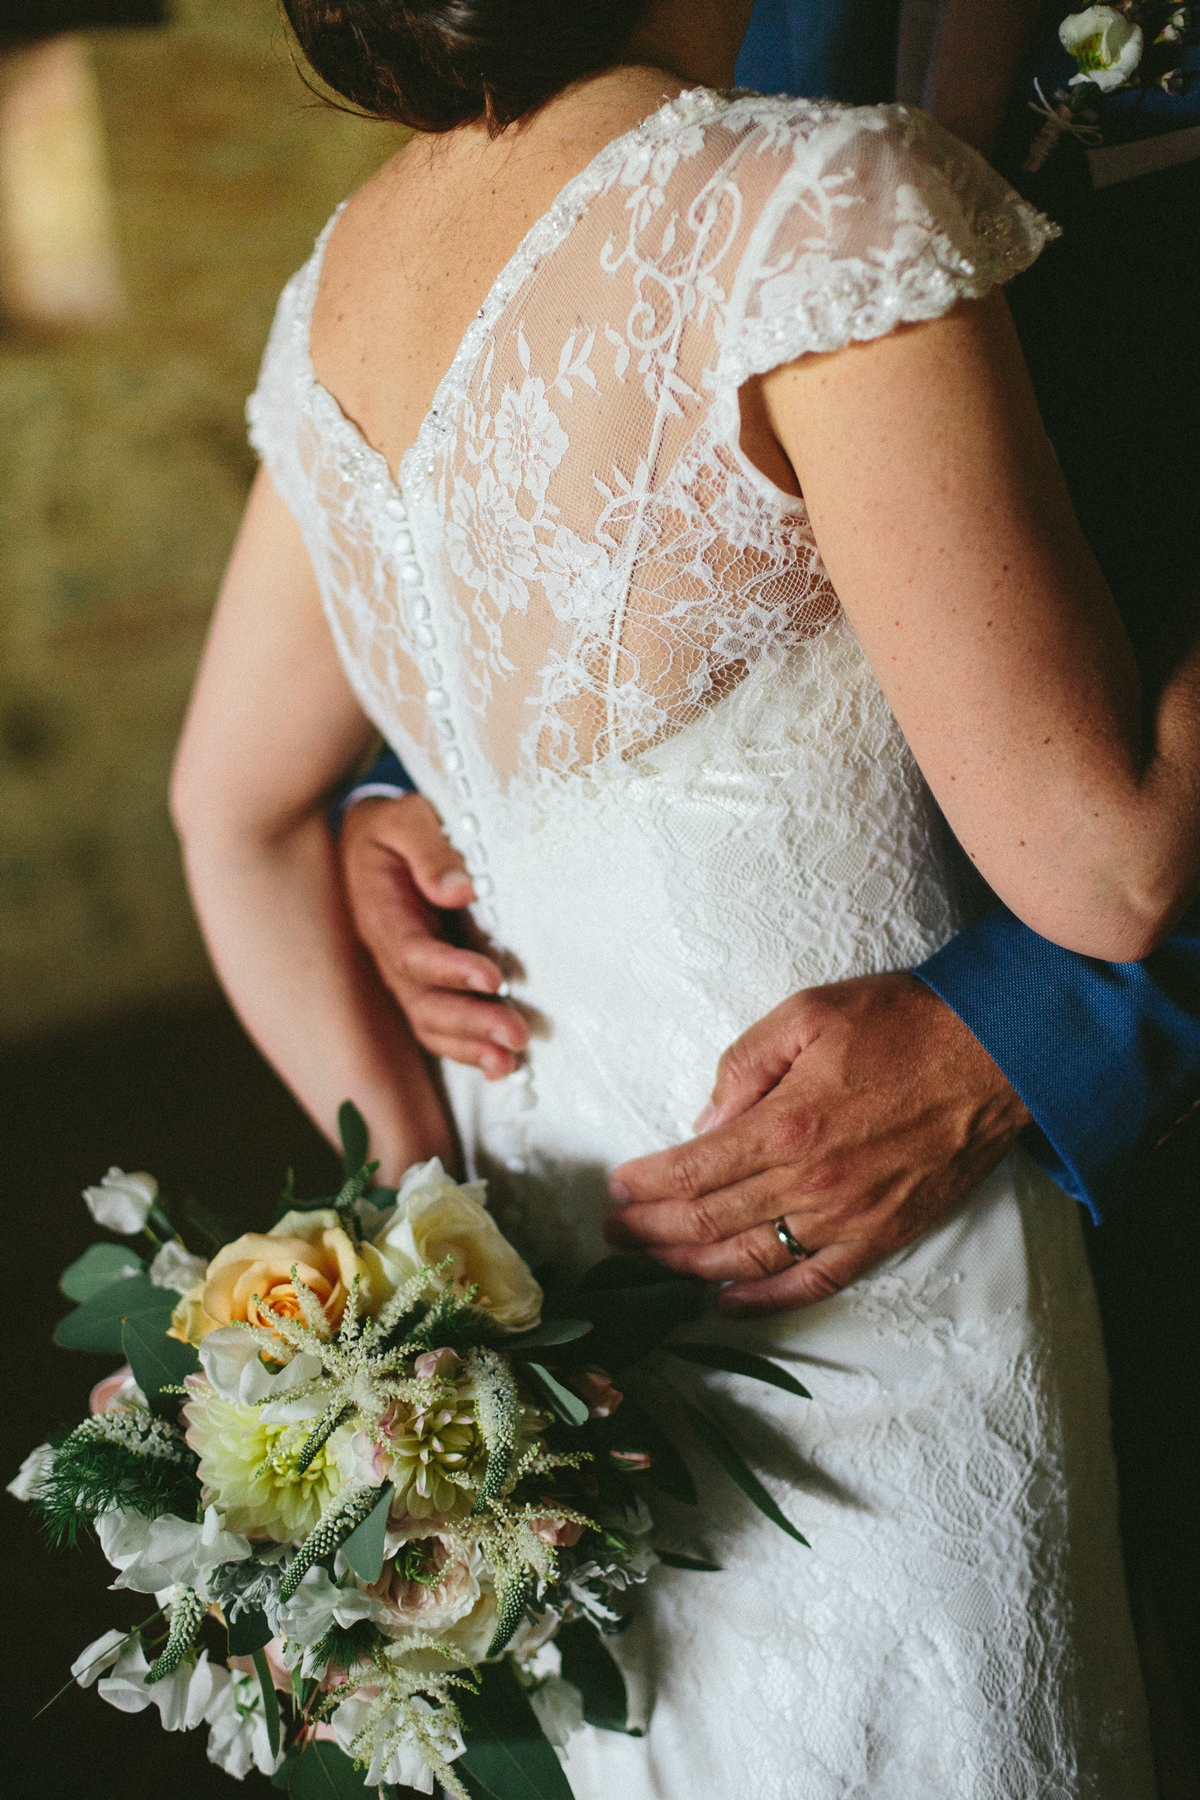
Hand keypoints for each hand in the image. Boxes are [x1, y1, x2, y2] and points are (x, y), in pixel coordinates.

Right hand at [338, 793, 528, 1078]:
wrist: (377, 838)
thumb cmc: (395, 825)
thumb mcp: (405, 818)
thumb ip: (429, 849)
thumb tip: (461, 890)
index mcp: (383, 915)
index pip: (413, 954)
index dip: (450, 970)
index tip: (494, 977)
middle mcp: (392, 954)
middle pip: (424, 1003)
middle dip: (470, 1023)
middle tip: (516, 1034)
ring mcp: (409, 974)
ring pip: (431, 1024)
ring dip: (471, 1047)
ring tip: (511, 1061)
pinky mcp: (429, 983)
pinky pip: (442, 1025)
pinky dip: (470, 1049)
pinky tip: (503, 1066)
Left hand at [605, 973, 1031, 1314]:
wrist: (1000, 1054)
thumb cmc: (902, 1022)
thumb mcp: (807, 1013)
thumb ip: (745, 1065)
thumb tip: (704, 1119)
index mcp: (786, 1124)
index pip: (692, 1172)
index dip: (645, 1187)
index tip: (614, 1189)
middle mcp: (811, 1182)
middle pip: (709, 1224)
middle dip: (650, 1233)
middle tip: (613, 1233)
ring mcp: (849, 1217)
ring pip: (751, 1260)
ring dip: (690, 1268)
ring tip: (651, 1264)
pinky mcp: (883, 1235)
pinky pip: (815, 1283)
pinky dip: (767, 1300)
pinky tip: (728, 1302)